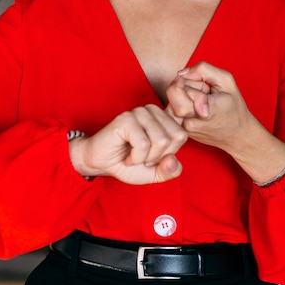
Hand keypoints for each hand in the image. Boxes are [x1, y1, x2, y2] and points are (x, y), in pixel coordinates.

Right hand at [69, 105, 186, 184]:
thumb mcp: (155, 173)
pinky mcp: (126, 118)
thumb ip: (171, 170)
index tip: (154, 156)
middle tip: (142, 156)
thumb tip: (172, 160)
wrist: (101, 164)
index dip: (170, 153)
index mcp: (164, 119)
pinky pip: (143, 144)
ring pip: (161, 140)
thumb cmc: (128, 164)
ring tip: (134, 155)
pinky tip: (126, 155)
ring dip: (146, 157)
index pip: (183, 134)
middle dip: (159, 156)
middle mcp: (154, 111)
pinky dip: (135, 157)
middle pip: (175, 137)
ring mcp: (140, 112)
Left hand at [165, 61, 253, 152]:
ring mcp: (183, 129)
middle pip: (172, 93)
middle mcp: (189, 123)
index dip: (188, 81)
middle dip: (186, 86)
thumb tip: (181, 73)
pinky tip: (195, 108)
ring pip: (171, 101)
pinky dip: (182, 104)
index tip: (204, 87)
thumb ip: (203, 70)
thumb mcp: (226, 80)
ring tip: (201, 101)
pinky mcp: (179, 131)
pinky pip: (172, 110)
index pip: (176, 89)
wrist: (237, 135)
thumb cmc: (234, 107)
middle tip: (203, 92)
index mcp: (202, 112)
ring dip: (184, 96)